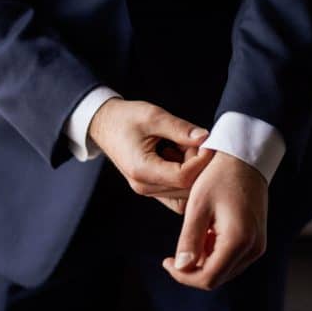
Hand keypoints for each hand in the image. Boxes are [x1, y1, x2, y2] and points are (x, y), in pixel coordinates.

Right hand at [89, 98, 213, 212]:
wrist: (104, 124)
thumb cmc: (125, 118)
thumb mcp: (153, 116)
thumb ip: (180, 129)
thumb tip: (206, 138)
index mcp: (142, 169)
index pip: (184, 177)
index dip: (202, 161)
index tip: (207, 143)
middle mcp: (144, 186)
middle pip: (187, 189)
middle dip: (199, 167)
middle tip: (197, 143)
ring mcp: (147, 190)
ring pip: (184, 194)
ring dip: (193, 172)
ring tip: (186, 148)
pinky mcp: (151, 188)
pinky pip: (177, 193)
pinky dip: (185, 177)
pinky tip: (181, 156)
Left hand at [162, 151, 267, 289]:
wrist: (245, 158)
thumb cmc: (219, 177)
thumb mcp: (198, 206)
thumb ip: (189, 240)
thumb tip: (180, 268)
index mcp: (238, 240)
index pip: (208, 278)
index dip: (183, 276)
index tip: (166, 261)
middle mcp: (253, 248)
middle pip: (217, 277)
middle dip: (193, 271)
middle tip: (173, 255)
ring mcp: (258, 245)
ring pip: (225, 270)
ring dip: (204, 262)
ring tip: (192, 236)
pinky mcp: (257, 240)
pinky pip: (233, 258)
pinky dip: (215, 253)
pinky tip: (205, 233)